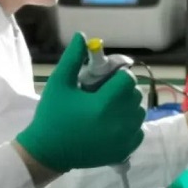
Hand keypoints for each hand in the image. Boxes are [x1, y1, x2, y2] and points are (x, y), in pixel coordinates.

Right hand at [16, 33, 145, 171]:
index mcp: (104, 104)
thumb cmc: (52, 115)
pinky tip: (112, 123)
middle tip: (105, 92)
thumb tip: (83, 36)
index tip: (105, 79)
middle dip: (123, 89)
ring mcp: (124, 139)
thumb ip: (72, 59)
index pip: (127, 80)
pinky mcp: (125, 150)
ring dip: (128, 106)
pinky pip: (138, 130)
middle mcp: (119, 122)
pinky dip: (130, 124)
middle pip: (135, 95)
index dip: (118, 75)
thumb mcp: (59, 84)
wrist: (48, 151)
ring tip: (109, 107)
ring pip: (139, 112)